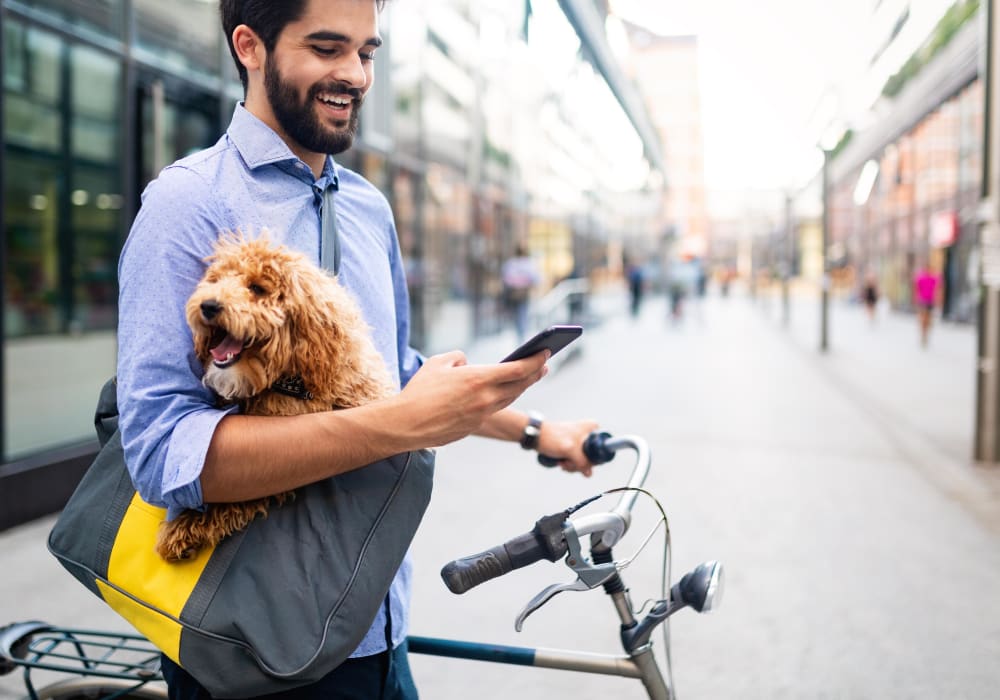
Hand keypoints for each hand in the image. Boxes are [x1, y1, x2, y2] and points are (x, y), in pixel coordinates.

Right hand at [395, 350, 548, 447]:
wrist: (406, 424)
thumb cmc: (419, 390)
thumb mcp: (437, 363)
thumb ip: (458, 358)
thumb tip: (467, 363)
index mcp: (478, 378)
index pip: (518, 369)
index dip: (535, 360)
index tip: (545, 353)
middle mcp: (485, 398)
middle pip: (520, 385)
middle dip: (534, 373)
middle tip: (543, 365)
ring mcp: (481, 415)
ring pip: (509, 399)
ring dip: (521, 387)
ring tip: (528, 378)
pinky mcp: (474, 426)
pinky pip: (493, 410)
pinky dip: (501, 399)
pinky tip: (502, 393)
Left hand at [537, 419, 599, 476]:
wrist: (536, 436)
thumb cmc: (552, 438)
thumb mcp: (571, 450)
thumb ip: (583, 462)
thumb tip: (589, 473)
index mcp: (592, 428)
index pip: (602, 447)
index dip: (594, 459)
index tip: (582, 460)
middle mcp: (587, 434)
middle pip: (592, 457)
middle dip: (580, 464)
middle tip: (569, 461)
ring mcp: (580, 441)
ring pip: (583, 461)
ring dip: (573, 465)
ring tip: (562, 462)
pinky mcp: (572, 448)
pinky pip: (576, 461)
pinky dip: (569, 464)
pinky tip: (560, 462)